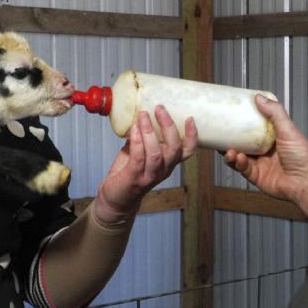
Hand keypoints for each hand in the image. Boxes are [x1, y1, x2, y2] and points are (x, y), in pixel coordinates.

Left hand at [93, 106, 197, 224]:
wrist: (116, 198)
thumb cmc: (129, 172)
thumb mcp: (141, 152)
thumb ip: (145, 137)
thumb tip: (143, 114)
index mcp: (168, 163)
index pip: (187, 151)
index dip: (192, 136)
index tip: (190, 119)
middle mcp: (163, 170)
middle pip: (174, 148)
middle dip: (168, 126)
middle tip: (160, 109)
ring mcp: (150, 176)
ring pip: (156, 153)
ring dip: (150, 132)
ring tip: (143, 116)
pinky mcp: (135, 178)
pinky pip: (139, 158)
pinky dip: (137, 141)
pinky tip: (134, 129)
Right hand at [223, 95, 307, 241]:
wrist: (305, 181)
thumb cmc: (302, 155)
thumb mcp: (288, 129)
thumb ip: (274, 112)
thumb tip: (259, 97)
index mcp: (272, 137)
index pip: (253, 127)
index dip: (241, 122)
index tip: (230, 114)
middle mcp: (265, 150)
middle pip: (242, 142)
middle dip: (230, 139)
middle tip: (220, 133)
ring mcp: (260, 164)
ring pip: (238, 157)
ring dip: (230, 152)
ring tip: (227, 149)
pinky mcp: (256, 176)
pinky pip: (242, 169)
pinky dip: (238, 163)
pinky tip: (237, 158)